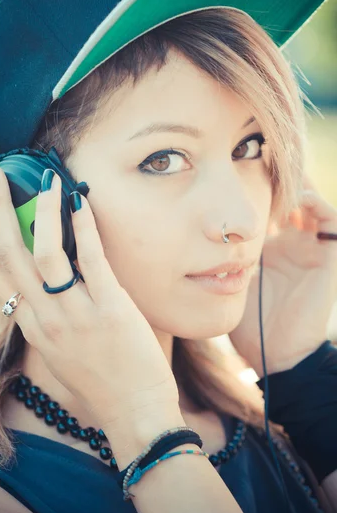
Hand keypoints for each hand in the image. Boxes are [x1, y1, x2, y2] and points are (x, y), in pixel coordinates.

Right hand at [0, 165, 178, 425]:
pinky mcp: (110, 309)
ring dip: (40, 211)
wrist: (135, 415)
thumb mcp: (60, 354)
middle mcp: (45, 319)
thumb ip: (47, 322)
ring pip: (45, 253)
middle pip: (10, 257)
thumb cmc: (102, 384)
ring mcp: (76, 315)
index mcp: (31, 329)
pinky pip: (90, 259)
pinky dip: (82, 226)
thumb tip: (46, 288)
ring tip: (45, 180)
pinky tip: (79, 200)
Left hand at [229, 174, 336, 377]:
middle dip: (273, 176)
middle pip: (287, 195)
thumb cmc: (248, 321)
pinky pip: (330, 221)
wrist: (275, 354)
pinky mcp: (329, 257)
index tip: (231, 167)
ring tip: (274, 177)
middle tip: (254, 157)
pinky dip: (315, 205)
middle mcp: (291, 240)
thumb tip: (190, 233)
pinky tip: (294, 201)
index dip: (251, 184)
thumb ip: (219, 256)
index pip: (263, 203)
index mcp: (267, 244)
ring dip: (294, 186)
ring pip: (309, 201)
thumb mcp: (229, 279)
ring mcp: (311, 247)